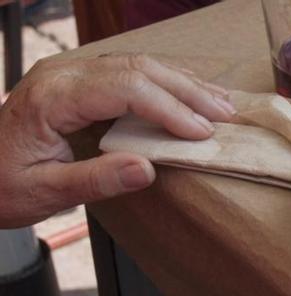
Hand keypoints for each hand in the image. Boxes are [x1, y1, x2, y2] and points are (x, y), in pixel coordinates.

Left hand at [0, 54, 235, 227]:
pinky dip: (167, 83)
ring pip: (138, 64)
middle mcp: (62, 75)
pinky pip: (130, 71)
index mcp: (51, 98)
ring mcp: (71, 73)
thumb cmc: (3, 187)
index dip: (169, 108)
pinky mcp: (80, 81)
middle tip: (226, 114)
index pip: (123, 88)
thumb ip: (95, 181)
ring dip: (183, 84)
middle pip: (137, 68)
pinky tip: (192, 94)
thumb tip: (147, 169)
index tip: (202, 132)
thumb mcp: (45, 194)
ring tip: (223, 103)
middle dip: (187, 91)